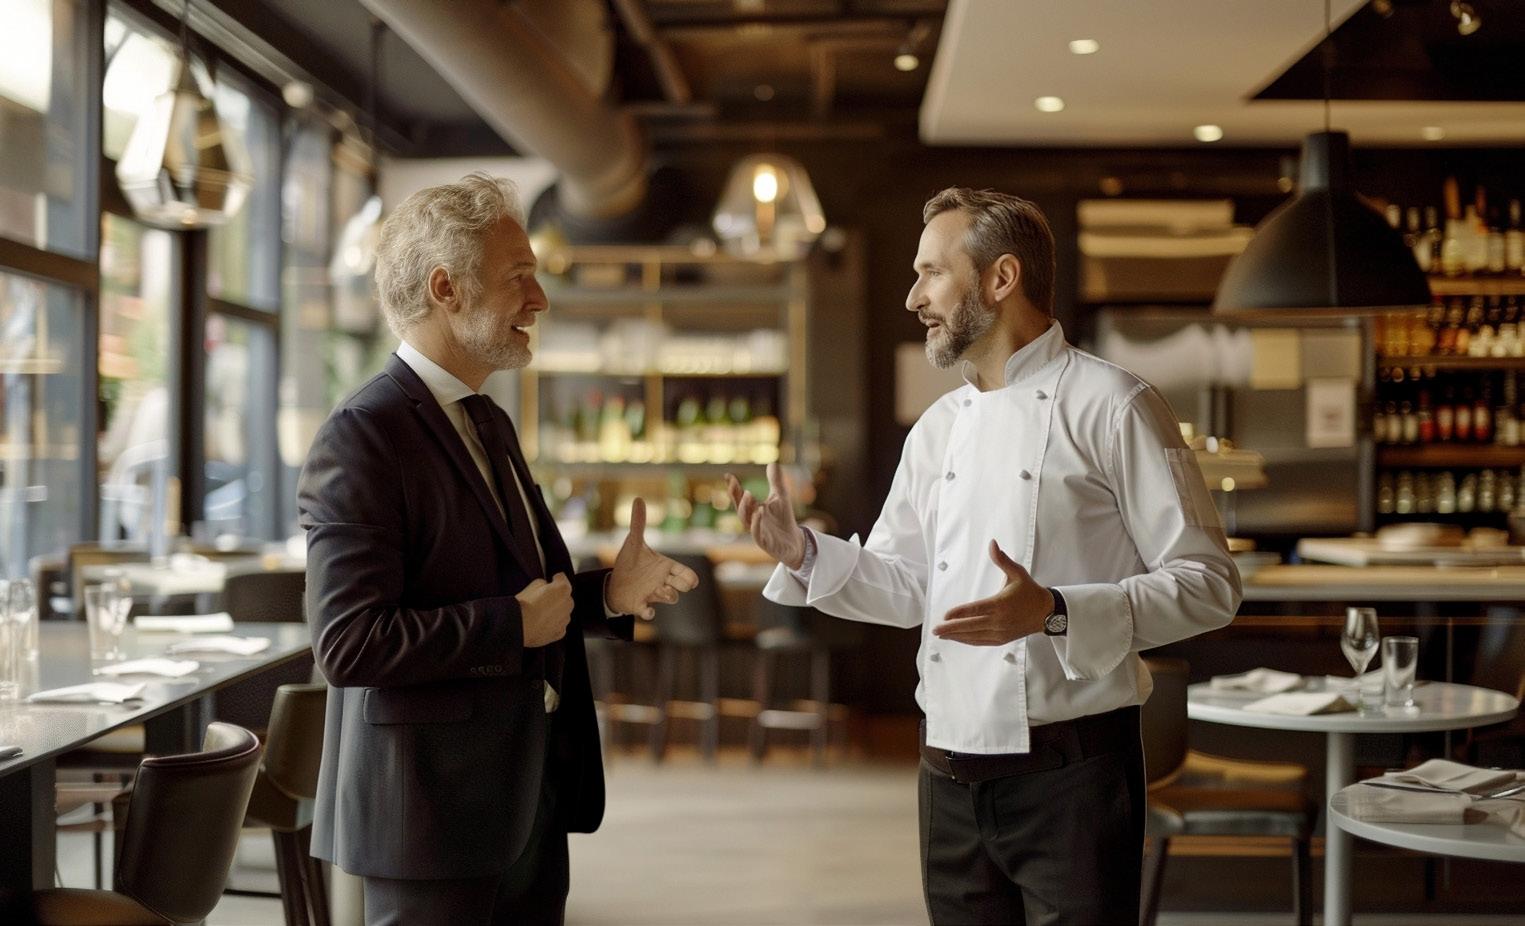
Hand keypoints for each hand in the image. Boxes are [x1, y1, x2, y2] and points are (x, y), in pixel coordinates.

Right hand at [517, 573, 572, 647]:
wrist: (519, 626)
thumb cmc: (524, 606)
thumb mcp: (533, 585)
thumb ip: (543, 584)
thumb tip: (544, 587)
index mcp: (562, 589)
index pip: (562, 579)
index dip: (555, 579)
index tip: (553, 580)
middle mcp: (568, 604)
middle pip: (564, 597)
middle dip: (556, 597)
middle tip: (542, 599)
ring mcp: (565, 620)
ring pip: (562, 612)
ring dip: (555, 611)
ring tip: (540, 613)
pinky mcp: (559, 633)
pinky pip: (558, 625)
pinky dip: (552, 624)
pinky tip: (540, 623)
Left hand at [607, 498, 700, 619]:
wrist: (615, 583)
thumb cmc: (630, 563)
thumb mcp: (633, 542)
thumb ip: (638, 523)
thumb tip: (638, 499)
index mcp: (664, 567)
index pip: (684, 572)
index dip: (689, 575)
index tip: (690, 579)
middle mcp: (662, 581)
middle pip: (681, 586)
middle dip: (681, 586)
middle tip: (678, 584)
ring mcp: (653, 594)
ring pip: (671, 598)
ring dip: (668, 595)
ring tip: (660, 590)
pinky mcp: (641, 605)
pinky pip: (649, 612)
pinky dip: (649, 612)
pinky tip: (647, 610)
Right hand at [725, 463, 806, 569]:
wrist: (794, 541)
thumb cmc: (784, 519)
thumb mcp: (781, 497)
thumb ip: (775, 481)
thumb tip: (772, 462)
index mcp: (752, 509)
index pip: (740, 496)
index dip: (734, 487)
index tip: (728, 475)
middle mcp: (751, 520)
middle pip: (740, 507)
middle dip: (736, 496)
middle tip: (734, 484)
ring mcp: (757, 531)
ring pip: (745, 520)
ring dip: (745, 508)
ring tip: (748, 494)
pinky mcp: (764, 542)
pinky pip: (757, 533)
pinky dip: (756, 523)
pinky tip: (759, 512)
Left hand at [932, 540, 1053, 645]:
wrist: (1047, 612)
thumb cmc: (1030, 591)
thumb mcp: (1017, 573)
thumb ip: (1002, 560)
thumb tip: (992, 543)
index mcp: (1001, 604)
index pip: (976, 610)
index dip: (960, 613)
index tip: (946, 615)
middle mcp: (1000, 620)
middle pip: (972, 626)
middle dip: (952, 628)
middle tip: (936, 629)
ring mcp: (1001, 632)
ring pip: (975, 636)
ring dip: (957, 636)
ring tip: (942, 635)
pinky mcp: (1002, 639)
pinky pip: (982, 641)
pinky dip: (969, 641)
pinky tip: (958, 639)